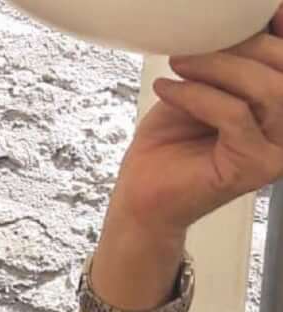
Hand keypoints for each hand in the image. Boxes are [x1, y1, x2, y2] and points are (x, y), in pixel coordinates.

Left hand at [106, 5, 282, 239]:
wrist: (143, 193)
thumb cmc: (170, 142)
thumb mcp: (201, 86)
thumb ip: (226, 59)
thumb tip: (236, 14)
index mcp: (281, 106)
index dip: (276, 30)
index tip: (255, 10)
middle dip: (242, 45)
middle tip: (194, 42)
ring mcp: (277, 151)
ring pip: (268, 90)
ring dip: (217, 67)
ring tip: (178, 63)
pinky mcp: (253, 168)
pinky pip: (234, 115)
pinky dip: (197, 95)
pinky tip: (167, 88)